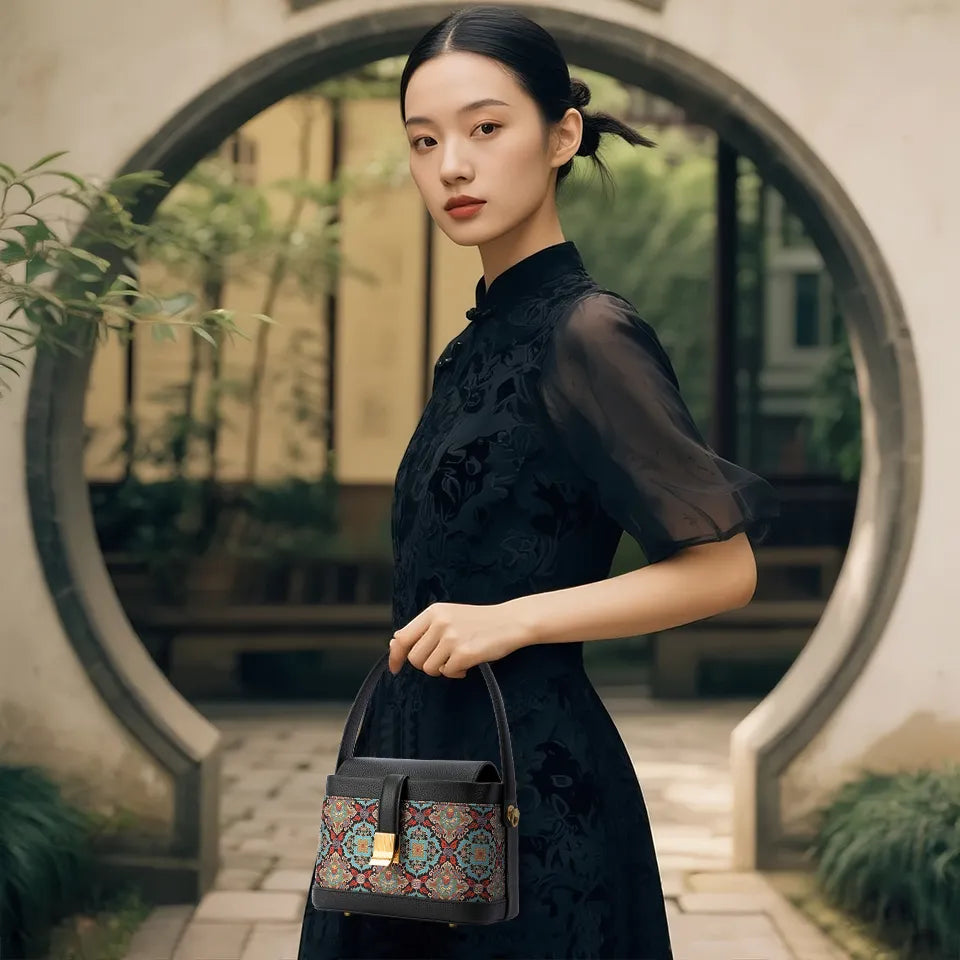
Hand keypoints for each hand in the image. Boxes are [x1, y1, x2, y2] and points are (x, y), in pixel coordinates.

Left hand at [388, 601, 533, 677]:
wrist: (510, 621)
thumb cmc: (479, 621)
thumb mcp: (448, 616)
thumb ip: (423, 629)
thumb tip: (395, 642)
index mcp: (433, 612)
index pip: (402, 638)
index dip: (396, 656)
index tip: (395, 668)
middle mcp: (439, 623)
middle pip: (415, 658)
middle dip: (427, 664)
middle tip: (444, 658)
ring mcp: (451, 638)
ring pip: (429, 668)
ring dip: (442, 669)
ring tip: (457, 658)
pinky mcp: (464, 653)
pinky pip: (447, 673)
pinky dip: (456, 672)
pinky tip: (468, 663)